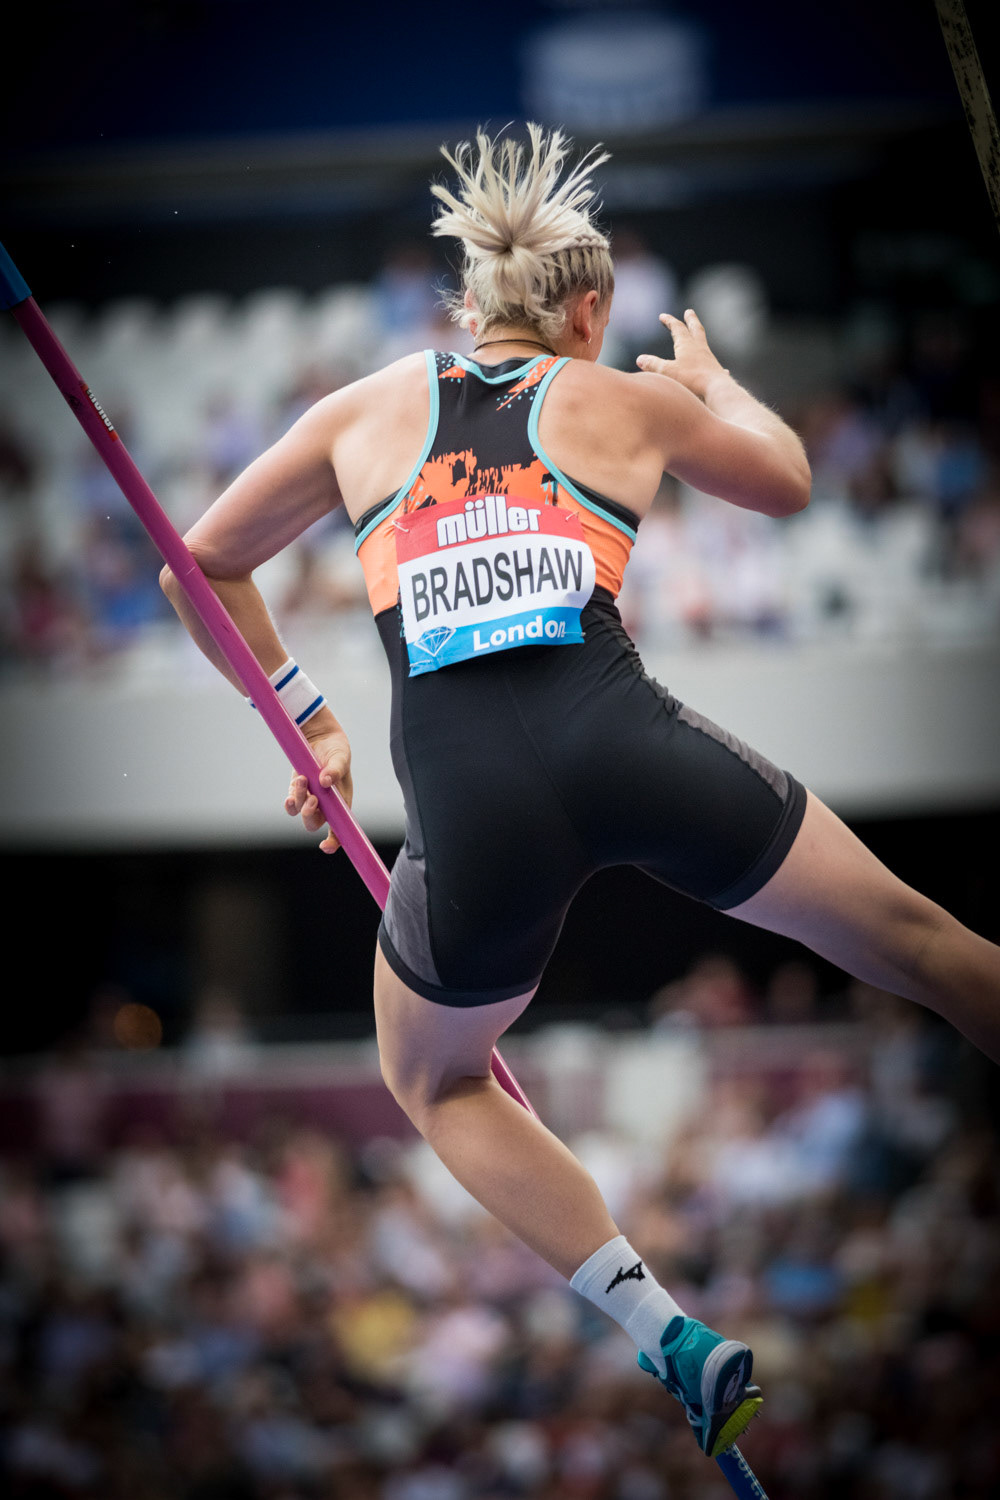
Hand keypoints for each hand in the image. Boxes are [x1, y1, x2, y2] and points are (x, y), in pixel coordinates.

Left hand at [284, 721, 353, 852]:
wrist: (320, 737)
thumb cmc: (336, 750)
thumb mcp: (340, 757)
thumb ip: (335, 769)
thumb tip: (325, 781)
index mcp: (342, 802)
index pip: (340, 829)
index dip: (334, 841)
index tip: (326, 846)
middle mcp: (326, 805)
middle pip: (315, 824)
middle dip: (310, 816)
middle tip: (312, 799)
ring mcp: (311, 799)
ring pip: (302, 813)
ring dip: (300, 801)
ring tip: (302, 779)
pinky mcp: (298, 791)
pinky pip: (292, 805)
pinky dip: (290, 802)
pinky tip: (290, 794)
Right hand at [636, 309, 728, 400]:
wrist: (716, 389)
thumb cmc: (691, 380)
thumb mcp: (667, 372)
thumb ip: (653, 365)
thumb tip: (640, 359)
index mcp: (686, 345)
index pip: (677, 328)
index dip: (669, 321)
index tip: (663, 316)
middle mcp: (699, 348)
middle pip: (695, 329)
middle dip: (690, 320)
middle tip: (689, 312)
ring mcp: (709, 359)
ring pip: (703, 344)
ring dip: (699, 337)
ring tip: (698, 335)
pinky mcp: (715, 371)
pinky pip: (711, 363)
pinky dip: (708, 361)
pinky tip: (711, 364)